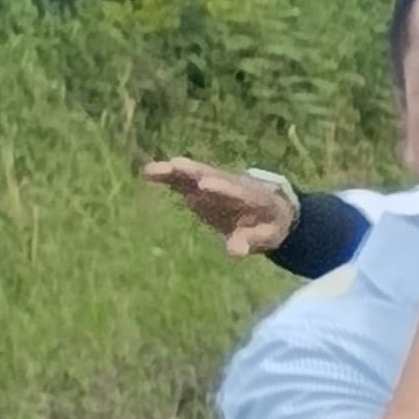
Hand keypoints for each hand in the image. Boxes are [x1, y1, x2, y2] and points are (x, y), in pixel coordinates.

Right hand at [143, 157, 296, 257]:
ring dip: (174, 171)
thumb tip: (235, 253)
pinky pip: (184, 179)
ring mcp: (215, 183)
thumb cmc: (269, 226)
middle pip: (211, 175)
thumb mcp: (267, 237)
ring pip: (194, 174)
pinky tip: (147, 173)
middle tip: (174, 165)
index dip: (221, 188)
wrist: (271, 208)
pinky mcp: (202, 186)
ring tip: (150, 171)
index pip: (236, 191)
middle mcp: (232, 185)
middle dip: (192, 171)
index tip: (203, 184)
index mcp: (252, 197)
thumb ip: (250, 242)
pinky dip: (168, 176)